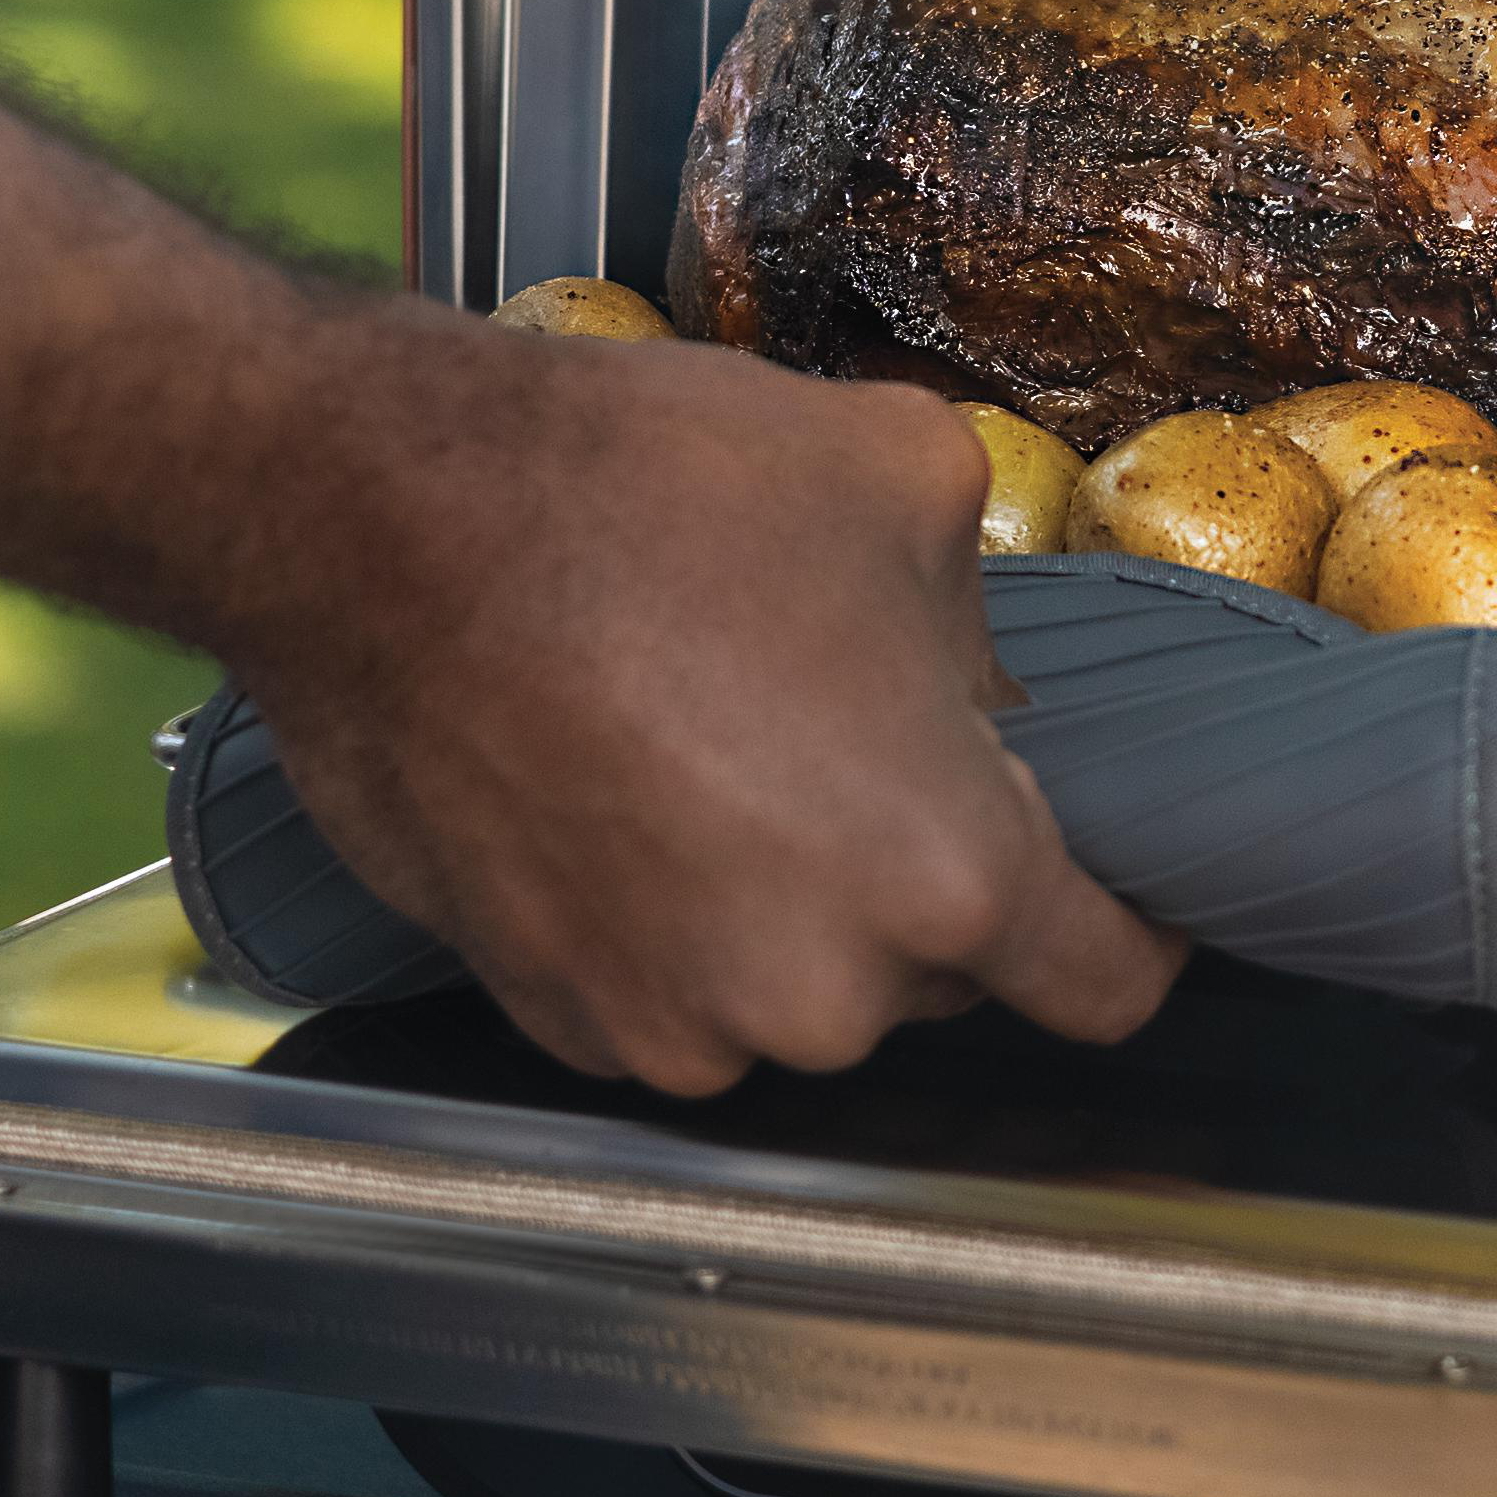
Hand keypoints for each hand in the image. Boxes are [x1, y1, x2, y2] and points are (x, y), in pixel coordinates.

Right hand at [206, 305, 1178, 1098]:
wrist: (374, 523)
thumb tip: (976, 677)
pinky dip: (665, 919)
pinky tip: (619, 789)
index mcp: (946, 873)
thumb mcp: (904, 474)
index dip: (1122, 924)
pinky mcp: (556, 1016)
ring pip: (794, 984)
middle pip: (938, 974)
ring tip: (708, 748)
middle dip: (916, 871)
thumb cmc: (640, 488)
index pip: (1106, 981)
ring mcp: (676, 1022)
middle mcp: (822, 993)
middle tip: (842, 738)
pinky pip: (667, 990)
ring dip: (783, 899)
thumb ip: (989, 614)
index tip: (1098, 879)